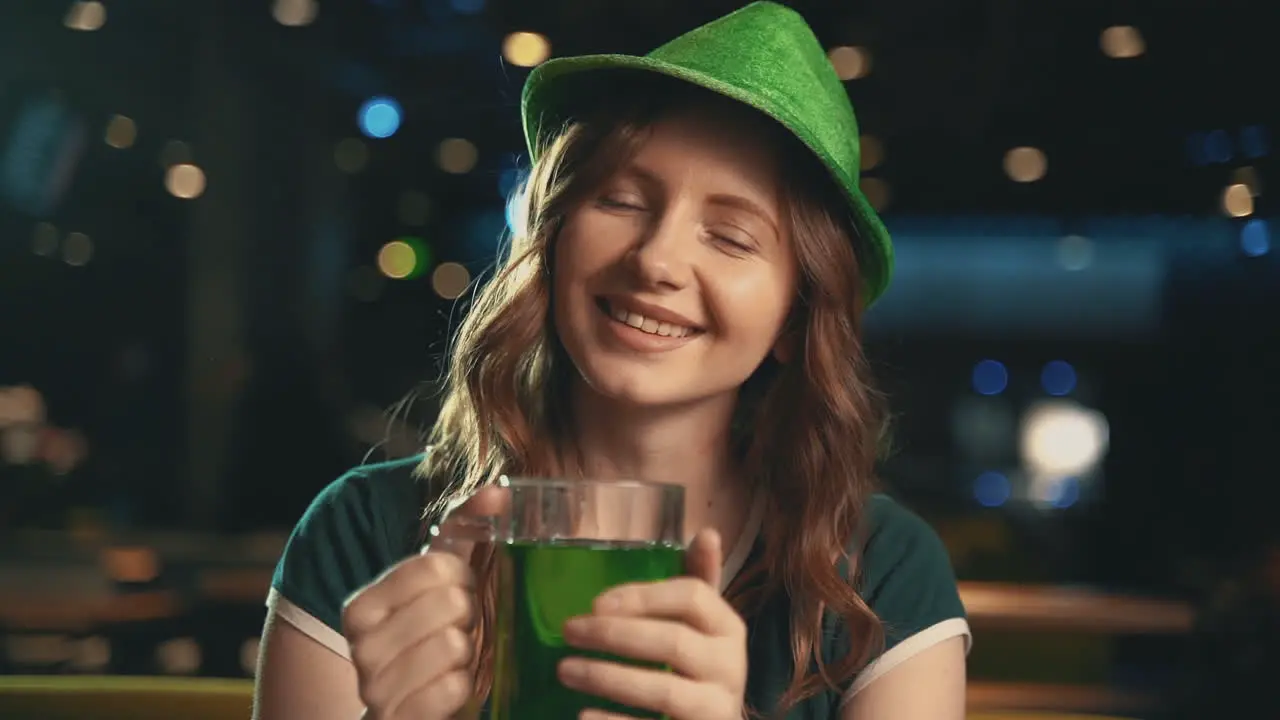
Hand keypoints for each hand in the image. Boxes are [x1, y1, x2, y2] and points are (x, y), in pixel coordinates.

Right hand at [341, 486, 505, 719]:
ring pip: (454, 646)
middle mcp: (359, 648)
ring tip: (454, 659)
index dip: (462, 577)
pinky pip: (453, 689)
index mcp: (361, 607)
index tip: (456, 592)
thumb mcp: (443, 580)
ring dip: (467, 653)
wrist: (408, 711)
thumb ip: (466, 527)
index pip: (434, 566)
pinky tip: (451, 687)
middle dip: (468, 616)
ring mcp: (375, 691)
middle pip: (451, 603)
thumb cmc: (431, 637)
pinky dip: (463, 687)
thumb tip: (500, 490)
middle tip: (458, 629)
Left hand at [556, 529, 747, 719]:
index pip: (693, 596)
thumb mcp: (702, 625)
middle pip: (673, 642)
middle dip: (614, 635)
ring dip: (607, 678)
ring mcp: (716, 709)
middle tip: (569, 631)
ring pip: (663, 692)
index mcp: (729, 627)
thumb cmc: (698, 667)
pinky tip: (583, 715)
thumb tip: (706, 532)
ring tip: (565, 670)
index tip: (596, 602)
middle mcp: (730, 667)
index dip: (643, 596)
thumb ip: (697, 581)